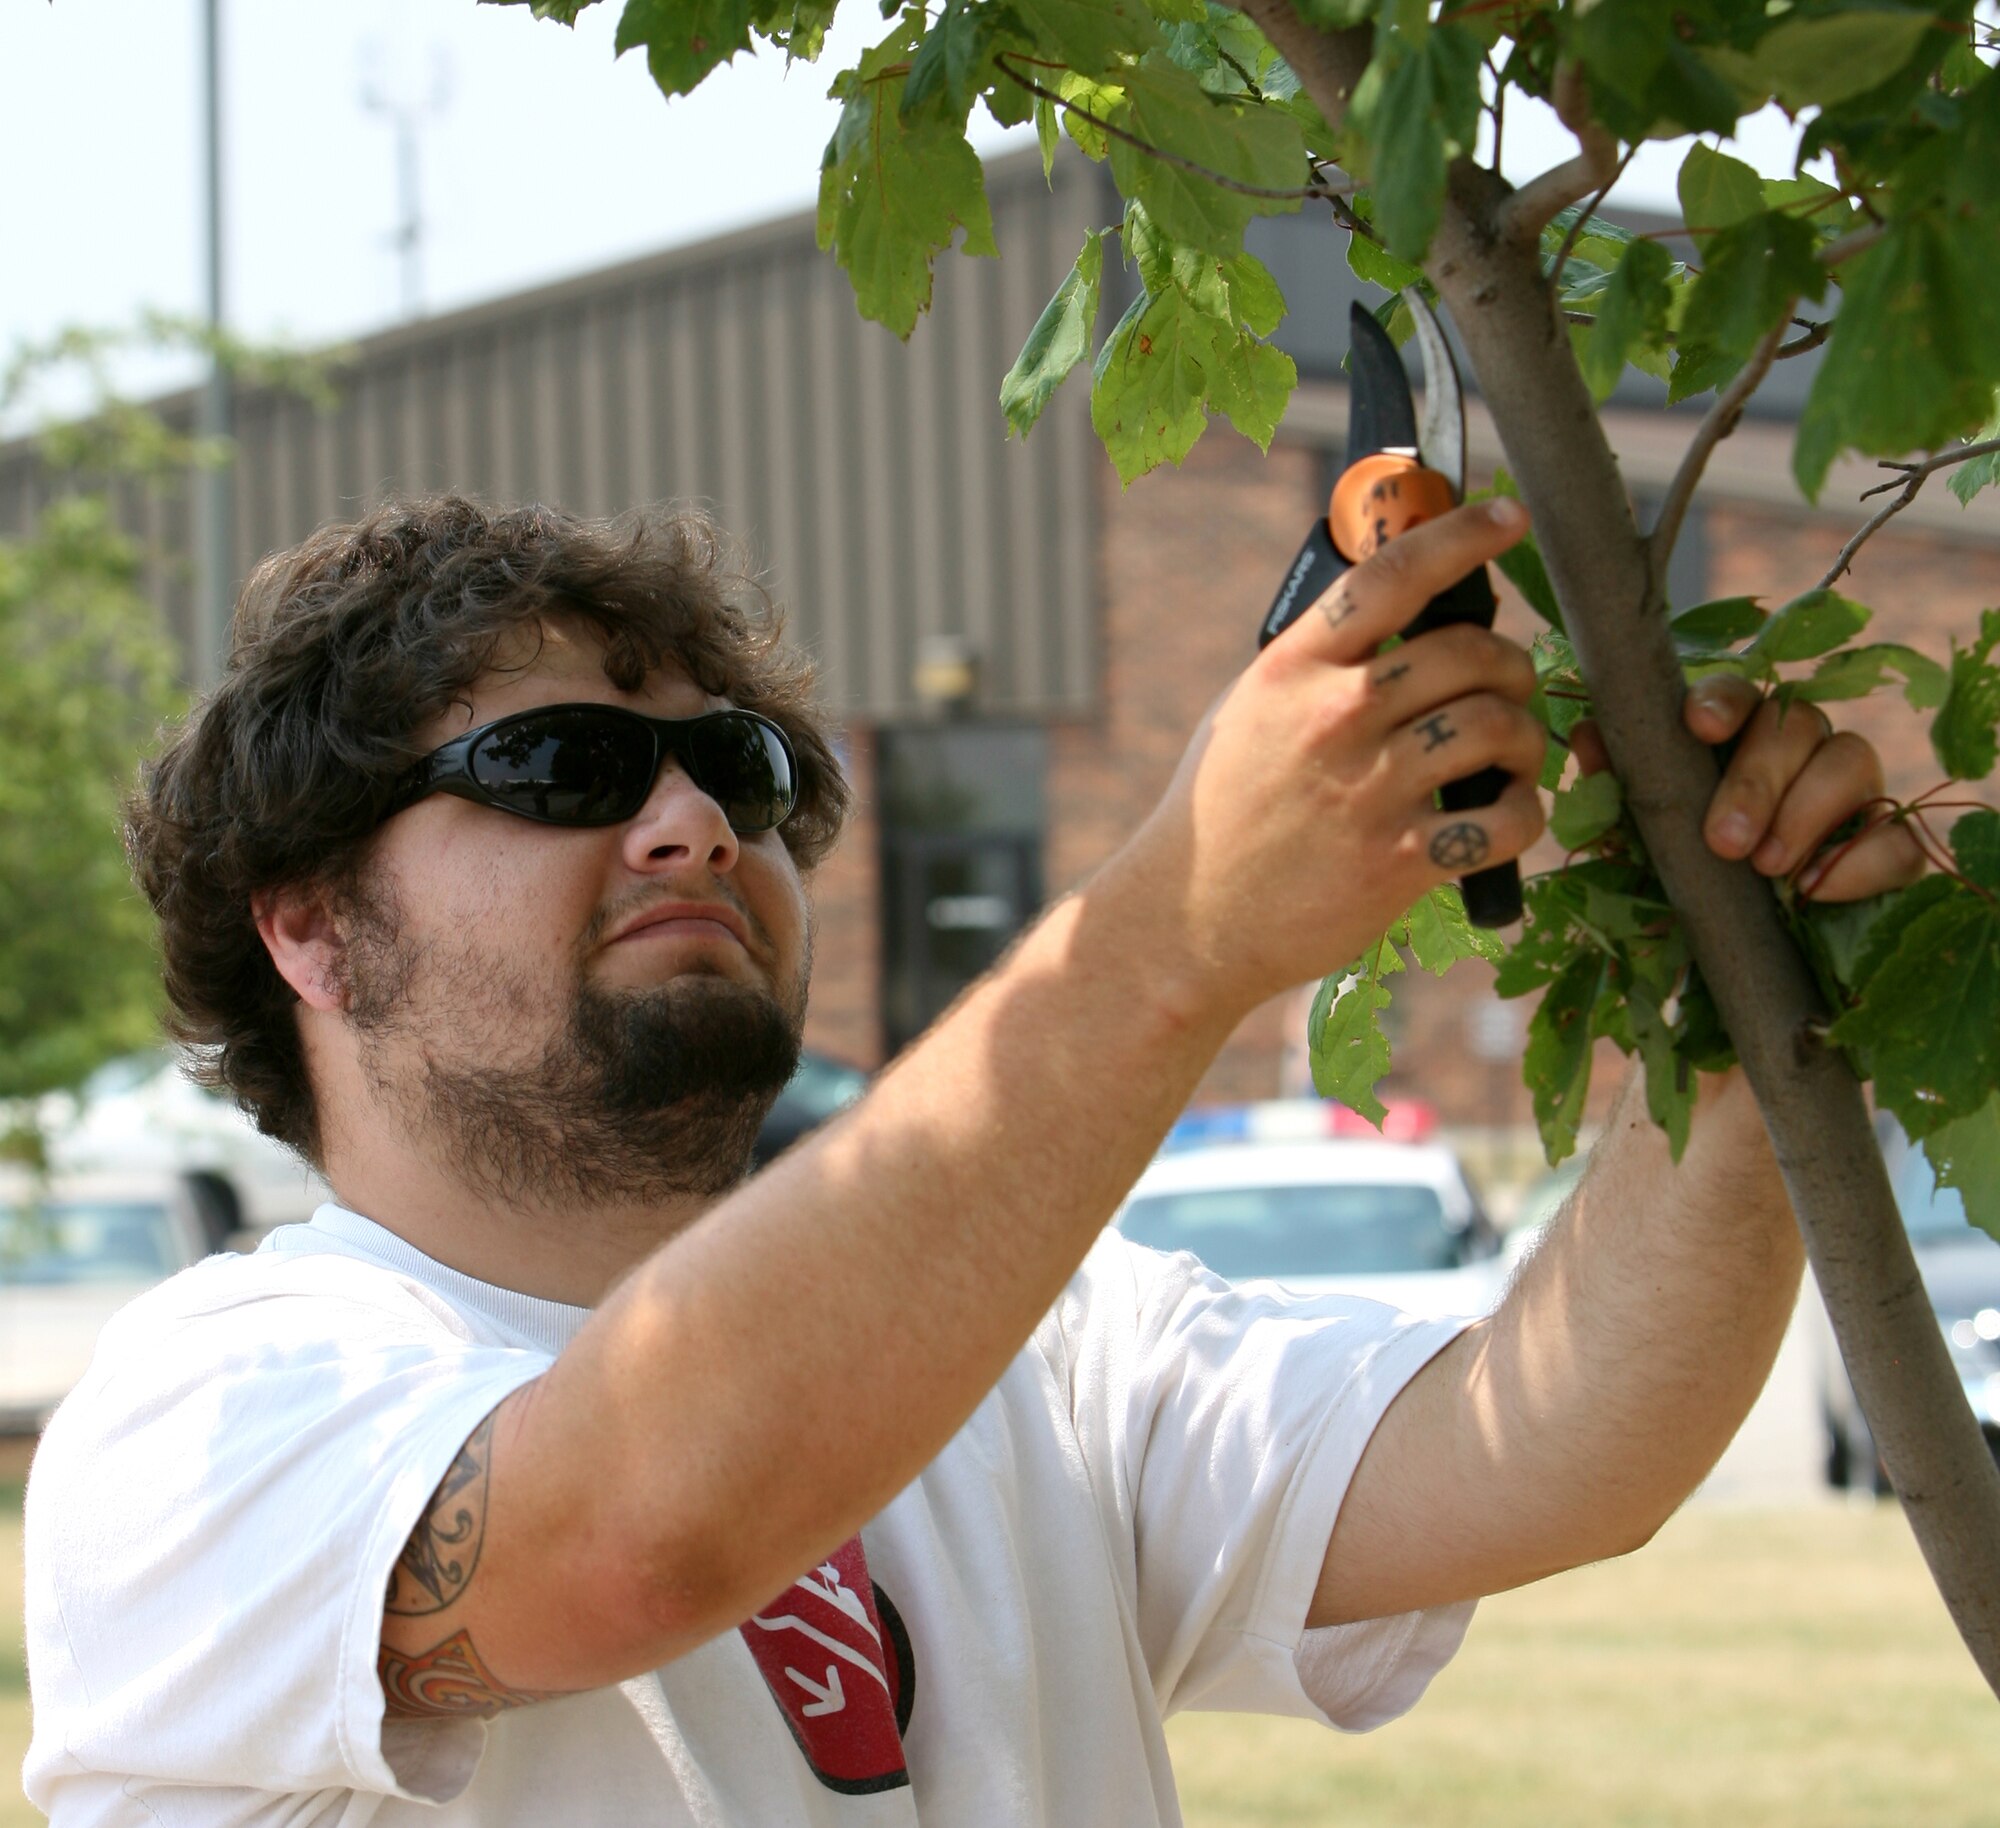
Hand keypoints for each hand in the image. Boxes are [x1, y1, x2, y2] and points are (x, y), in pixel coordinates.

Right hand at [1128, 498, 1545, 1009]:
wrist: (1189, 919)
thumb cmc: (1221, 813)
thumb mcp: (1248, 712)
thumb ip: (1315, 665)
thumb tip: (1393, 612)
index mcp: (1294, 669)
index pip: (1390, 575)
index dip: (1461, 535)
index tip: (1508, 518)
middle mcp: (1334, 717)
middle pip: (1469, 652)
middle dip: (1511, 666)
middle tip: (1508, 689)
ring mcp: (1369, 790)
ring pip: (1498, 727)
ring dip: (1526, 739)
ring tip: (1512, 758)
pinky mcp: (1399, 862)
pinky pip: (1505, 821)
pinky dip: (1525, 816)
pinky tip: (1506, 817)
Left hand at [1571, 676, 1925, 900]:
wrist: (1734, 946)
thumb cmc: (1684, 873)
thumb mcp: (1640, 838)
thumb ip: (1618, 789)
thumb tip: (1590, 740)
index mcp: (1735, 736)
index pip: (1737, 694)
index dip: (1721, 702)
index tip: (1698, 727)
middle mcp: (1799, 747)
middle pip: (1795, 725)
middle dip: (1756, 780)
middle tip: (1723, 841)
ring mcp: (1852, 790)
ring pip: (1852, 759)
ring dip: (1805, 813)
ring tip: (1767, 868)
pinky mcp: (1889, 843)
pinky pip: (1895, 837)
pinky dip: (1858, 862)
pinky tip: (1815, 889)